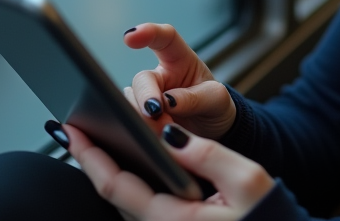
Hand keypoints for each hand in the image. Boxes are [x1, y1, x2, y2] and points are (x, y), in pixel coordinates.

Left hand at [65, 123, 273, 220]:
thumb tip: (168, 132)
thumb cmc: (269, 216)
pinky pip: (140, 203)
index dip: (88, 156)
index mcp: (173, 218)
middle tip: (72, 128)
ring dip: (106, 169)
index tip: (70, 130)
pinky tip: (126, 162)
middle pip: (112, 193)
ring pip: (125, 199)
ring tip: (93, 139)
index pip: (115, 185)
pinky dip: (126, 180)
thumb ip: (206, 154)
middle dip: (90, 159)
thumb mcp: (246, 179)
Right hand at [125, 23, 236, 138]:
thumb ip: (195, 98)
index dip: (148, 32)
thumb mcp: (216, 99)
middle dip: (146, 95)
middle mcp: (160, 77)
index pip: (165, 39)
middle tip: (156, 112)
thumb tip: (167, 101)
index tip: (130, 37)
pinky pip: (129, 121)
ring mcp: (148, 98)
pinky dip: (141, 131)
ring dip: (145, 118)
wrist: (214, 133)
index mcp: (180, 60)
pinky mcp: (141, 119)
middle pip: (143, 79)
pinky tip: (155, 138)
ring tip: (166, 131)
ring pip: (131, 101)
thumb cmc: (215, 107)